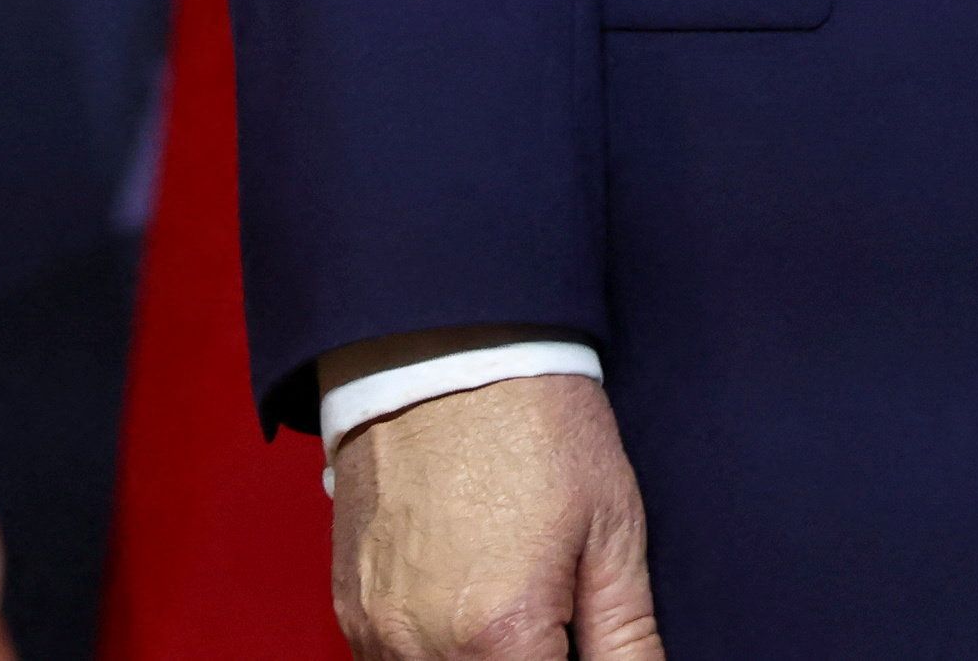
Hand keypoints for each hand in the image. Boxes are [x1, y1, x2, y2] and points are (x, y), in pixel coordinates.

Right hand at [328, 364, 662, 659]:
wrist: (441, 347)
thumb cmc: (536, 426)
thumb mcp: (610, 530)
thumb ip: (628, 641)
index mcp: (500, 638)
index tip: (580, 640)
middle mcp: (424, 648)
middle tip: (555, 625)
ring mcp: (377, 629)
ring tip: (511, 607)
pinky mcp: (350, 606)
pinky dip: (433, 653)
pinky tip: (464, 603)